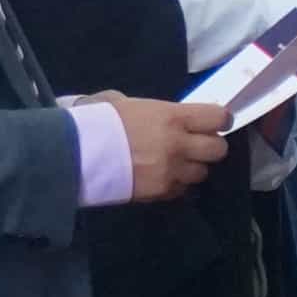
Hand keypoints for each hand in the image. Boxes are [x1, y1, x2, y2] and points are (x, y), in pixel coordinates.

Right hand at [108, 97, 229, 201]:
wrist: (75, 155)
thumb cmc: (99, 122)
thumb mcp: (127, 104)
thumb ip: (153, 109)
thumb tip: (163, 112)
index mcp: (172, 117)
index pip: (219, 118)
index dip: (220, 120)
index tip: (214, 122)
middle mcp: (179, 145)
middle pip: (219, 149)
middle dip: (210, 146)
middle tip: (196, 144)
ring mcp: (171, 171)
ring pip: (202, 173)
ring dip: (193, 167)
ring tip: (176, 162)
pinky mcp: (161, 192)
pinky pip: (182, 190)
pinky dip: (177, 184)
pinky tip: (162, 176)